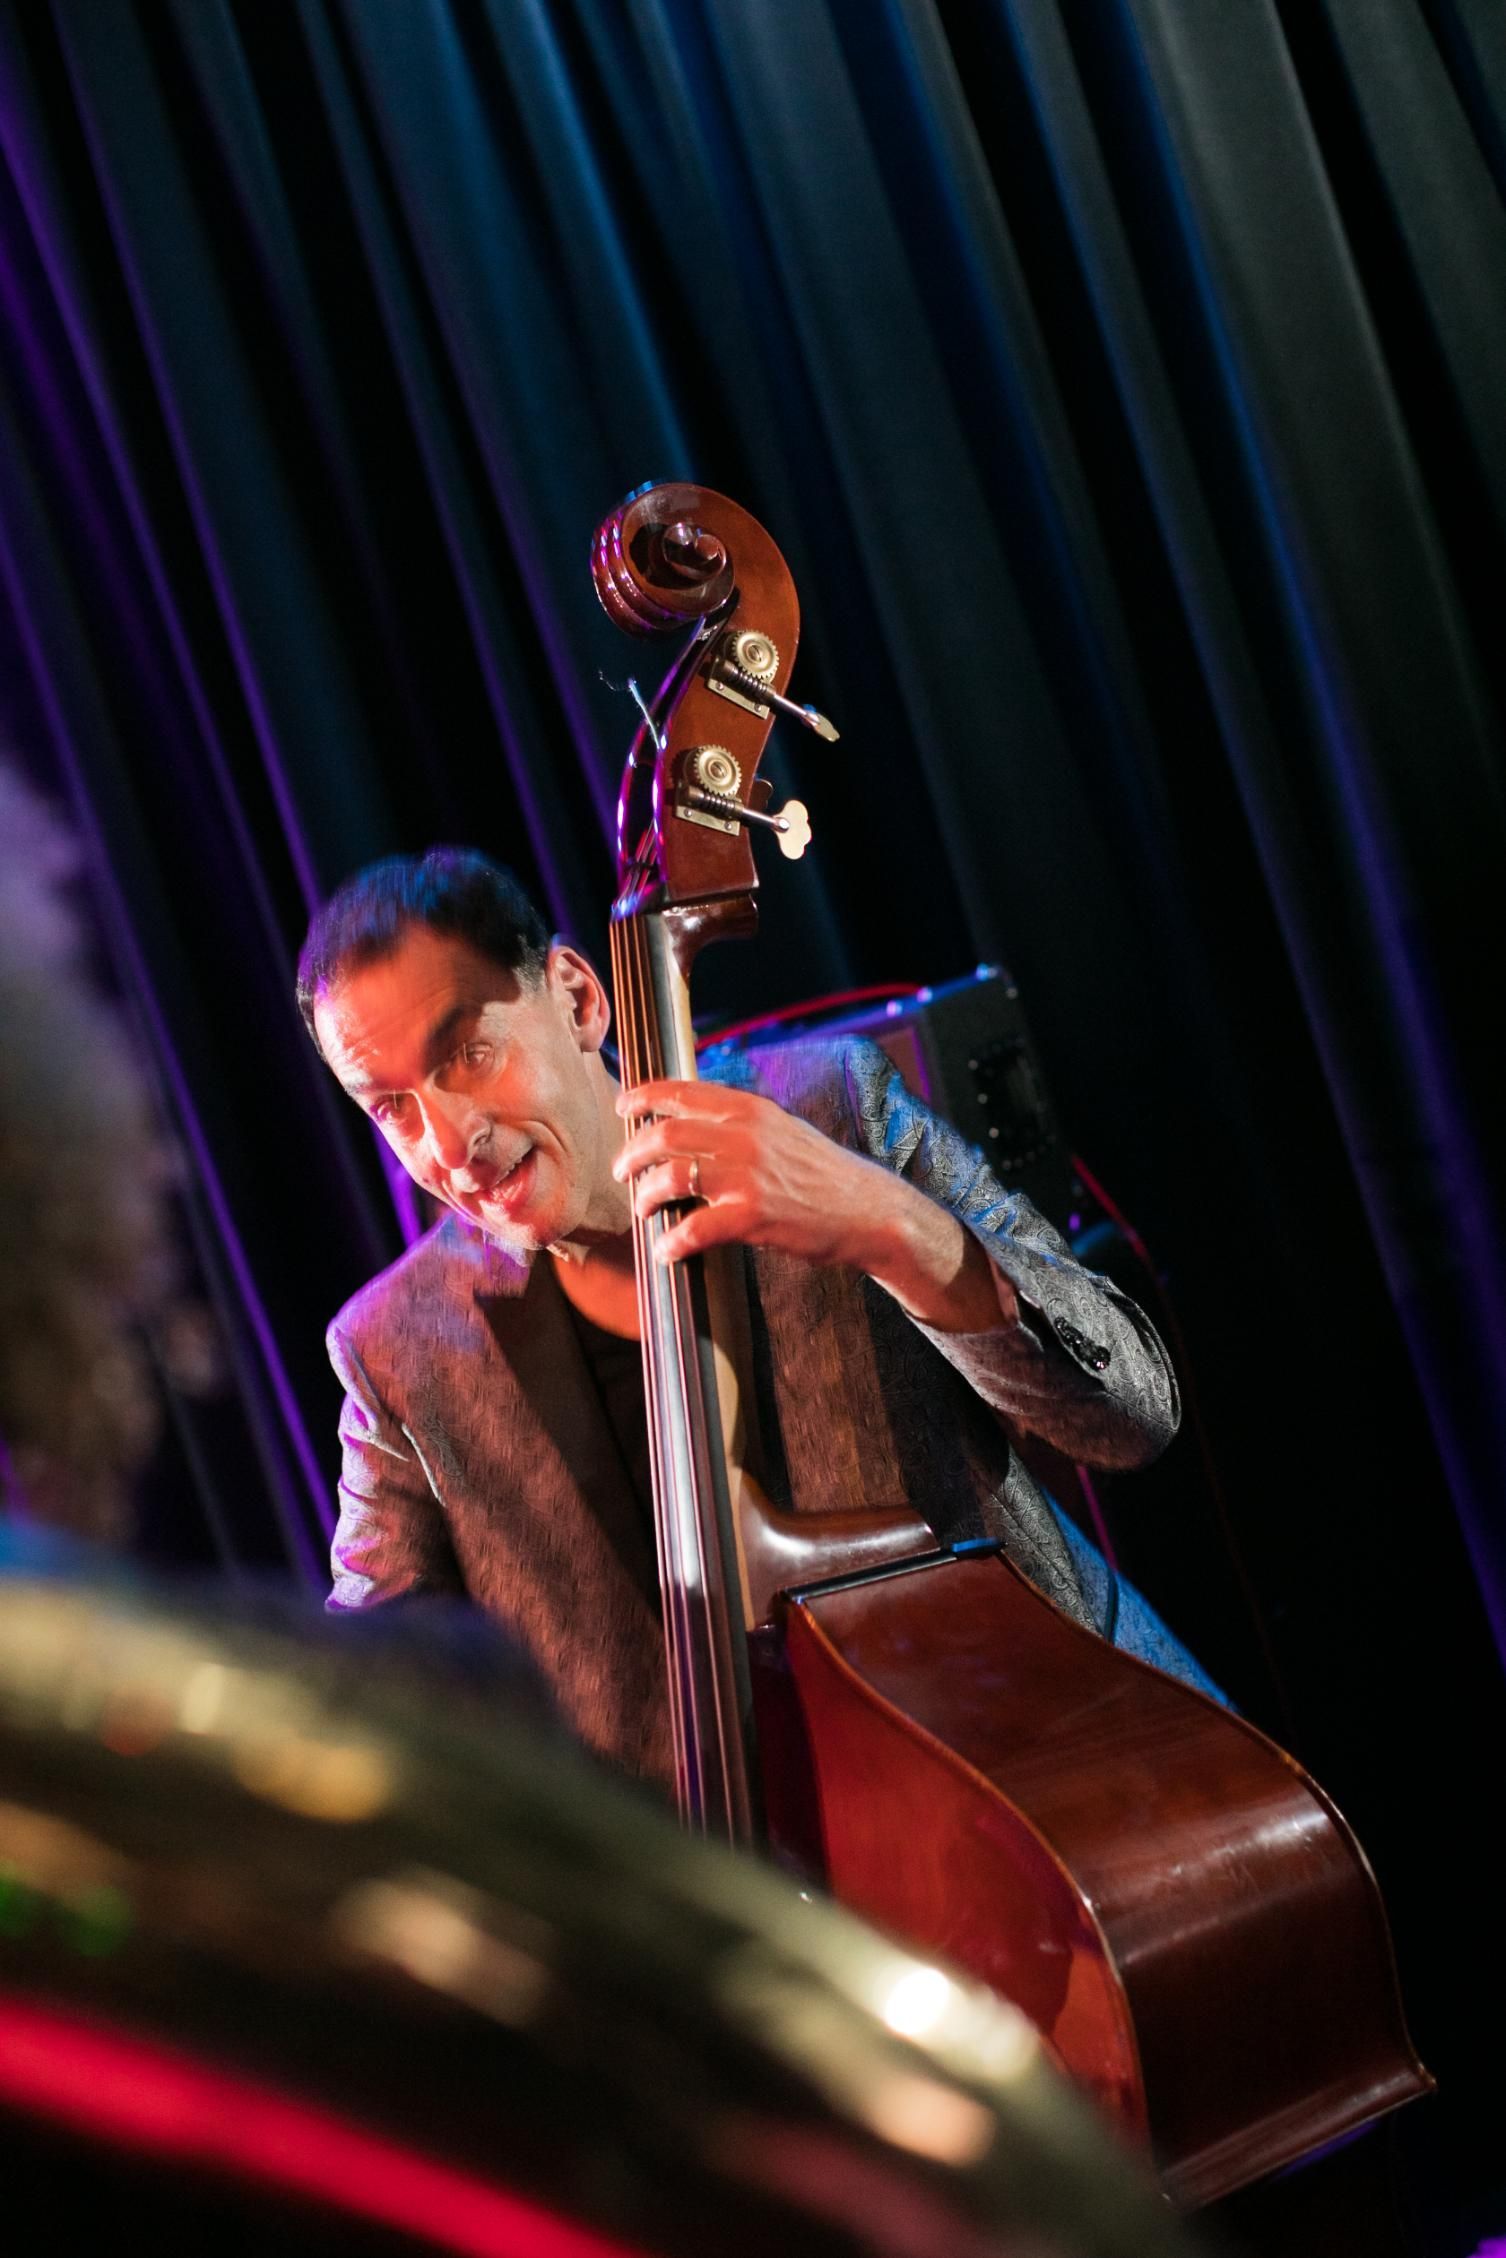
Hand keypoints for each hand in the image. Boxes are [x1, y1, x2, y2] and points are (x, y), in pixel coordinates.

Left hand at [614, 1077, 878, 1266]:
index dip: (644, 1097)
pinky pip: (695, 1228)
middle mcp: (745, 1135)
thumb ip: (743, 1122)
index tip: (623, 1106)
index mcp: (750, 1109)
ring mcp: (748, 1175)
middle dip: (633, 1154)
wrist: (868, 1210)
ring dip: (646, 1197)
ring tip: (643, 1210)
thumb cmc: (825, 1175)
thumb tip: (698, 1122)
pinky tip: (667, 1251)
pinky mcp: (753, 1215)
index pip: (683, 1092)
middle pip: (665, 1134)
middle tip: (623, 1172)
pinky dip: (672, 1242)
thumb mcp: (785, 1129)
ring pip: (672, 1177)